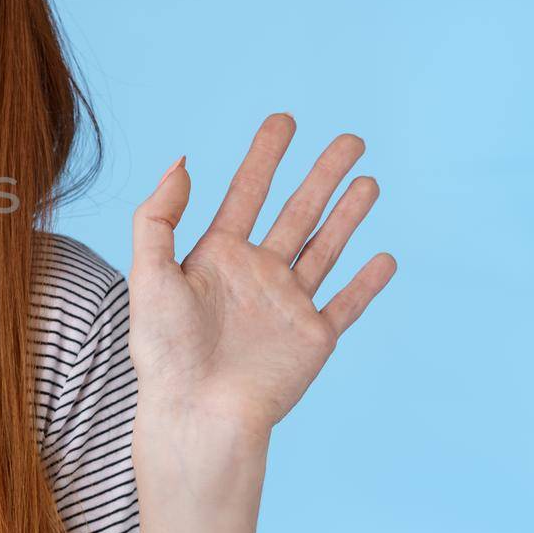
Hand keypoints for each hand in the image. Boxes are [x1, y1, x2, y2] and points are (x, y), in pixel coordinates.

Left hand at [128, 113, 396, 439]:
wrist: (196, 413)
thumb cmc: (164, 350)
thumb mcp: (149, 273)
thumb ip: (159, 217)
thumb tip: (183, 161)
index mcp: (216, 257)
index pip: (246, 193)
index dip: (265, 156)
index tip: (284, 120)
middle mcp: (255, 276)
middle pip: (296, 212)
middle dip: (322, 175)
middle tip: (350, 139)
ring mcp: (287, 306)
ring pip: (325, 248)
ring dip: (348, 215)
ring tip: (368, 181)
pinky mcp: (313, 339)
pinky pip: (346, 305)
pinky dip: (367, 283)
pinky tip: (385, 258)